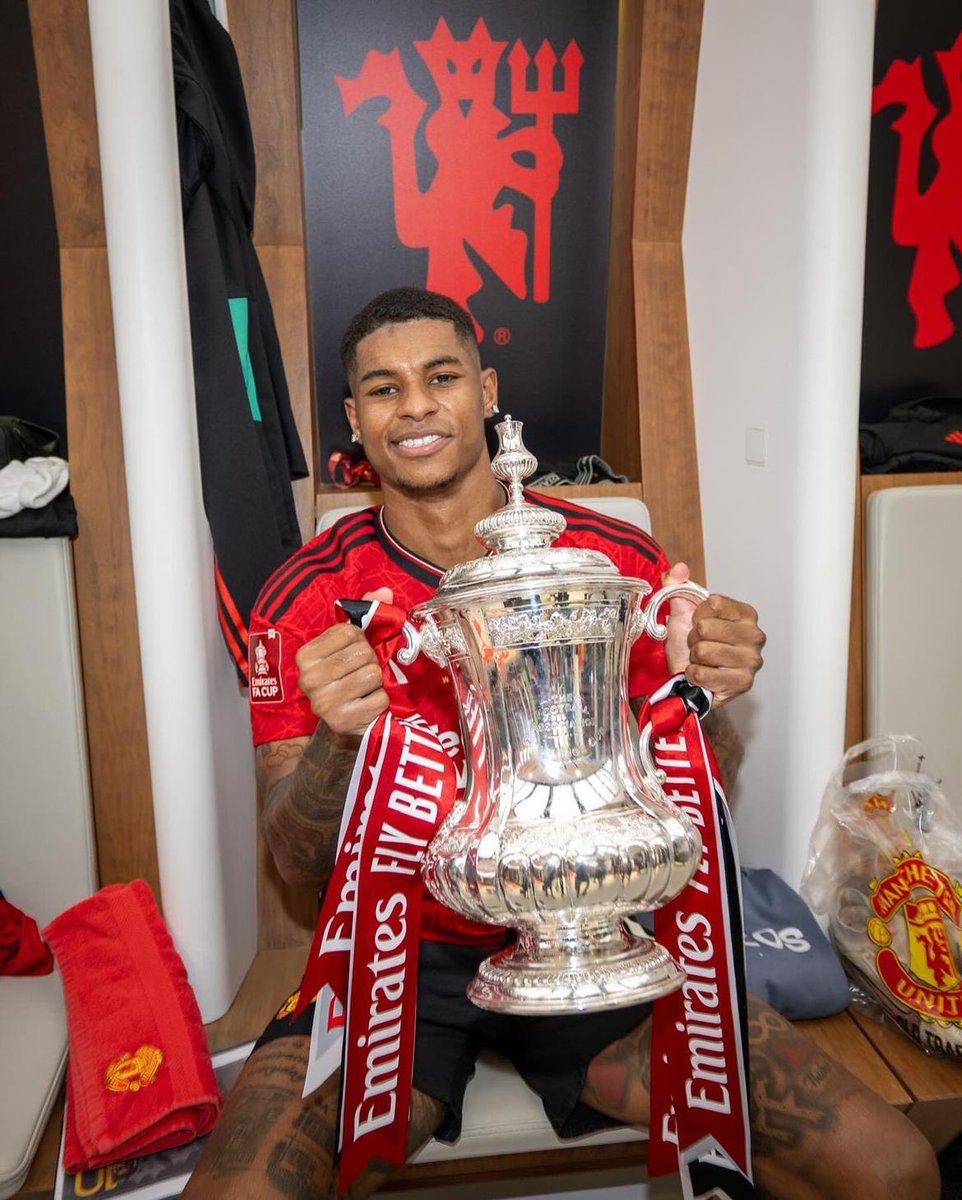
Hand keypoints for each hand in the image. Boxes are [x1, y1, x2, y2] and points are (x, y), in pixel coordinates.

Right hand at [295, 588, 393, 737]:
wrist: (341, 722)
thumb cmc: (344, 676)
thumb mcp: (347, 645)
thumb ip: (364, 614)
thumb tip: (385, 592)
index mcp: (305, 656)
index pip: (349, 632)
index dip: (361, 639)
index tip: (355, 650)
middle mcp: (309, 679)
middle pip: (363, 653)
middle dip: (370, 660)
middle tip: (361, 671)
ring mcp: (324, 703)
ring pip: (373, 674)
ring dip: (376, 681)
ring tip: (364, 687)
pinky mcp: (343, 721)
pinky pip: (380, 699)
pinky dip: (381, 700)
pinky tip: (367, 703)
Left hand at [662, 564, 764, 705]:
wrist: (688, 679)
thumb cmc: (691, 645)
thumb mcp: (682, 612)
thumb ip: (677, 586)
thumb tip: (678, 569)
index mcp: (746, 614)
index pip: (713, 603)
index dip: (697, 614)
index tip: (700, 623)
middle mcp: (755, 635)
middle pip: (706, 628)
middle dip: (694, 638)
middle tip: (699, 645)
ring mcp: (751, 661)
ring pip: (702, 651)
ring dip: (694, 657)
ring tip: (702, 660)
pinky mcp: (742, 683)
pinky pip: (702, 673)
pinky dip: (695, 675)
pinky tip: (703, 675)